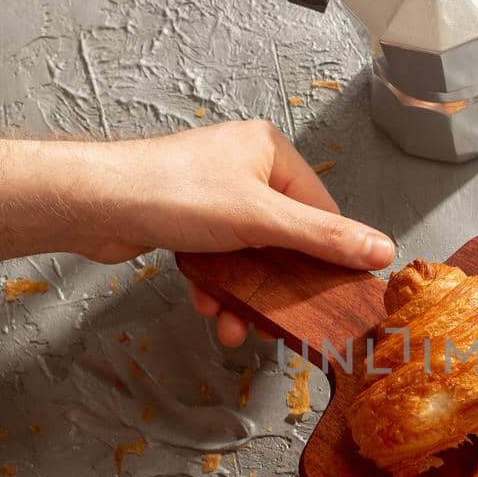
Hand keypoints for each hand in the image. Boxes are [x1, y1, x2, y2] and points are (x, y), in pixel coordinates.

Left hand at [78, 120, 393, 345]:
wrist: (96, 204)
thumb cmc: (173, 194)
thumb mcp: (262, 220)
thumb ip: (324, 238)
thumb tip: (381, 249)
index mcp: (269, 152)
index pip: (320, 209)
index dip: (326, 255)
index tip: (330, 293)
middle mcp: (244, 167)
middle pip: (284, 237)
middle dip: (276, 284)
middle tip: (278, 318)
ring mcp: (214, 194)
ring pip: (249, 254)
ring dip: (244, 294)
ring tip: (233, 324)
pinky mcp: (187, 219)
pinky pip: (218, 258)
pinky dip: (215, 284)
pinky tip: (205, 302)